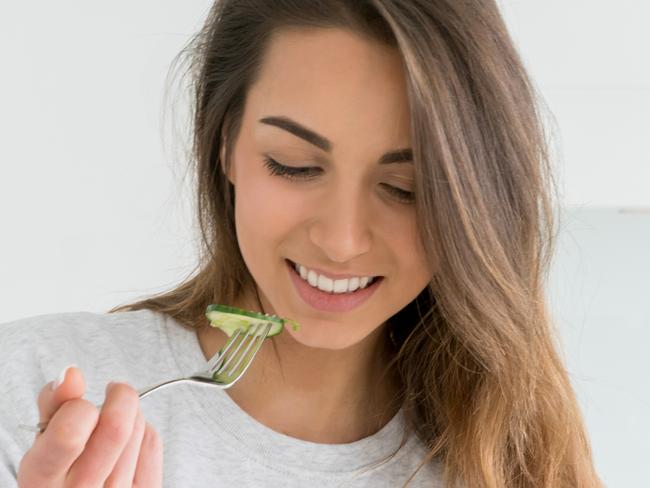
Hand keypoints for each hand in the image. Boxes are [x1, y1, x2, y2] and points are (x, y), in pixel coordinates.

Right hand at [17, 366, 162, 486]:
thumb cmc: (57, 468)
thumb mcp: (42, 441)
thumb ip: (53, 405)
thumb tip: (70, 374)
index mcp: (44, 481)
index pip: (69, 433)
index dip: (77, 407)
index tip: (79, 402)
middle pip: (117, 428)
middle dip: (120, 396)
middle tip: (114, 390)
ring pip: (139, 431)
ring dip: (131, 414)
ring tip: (113, 421)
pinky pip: (153, 444)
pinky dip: (144, 430)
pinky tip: (128, 438)